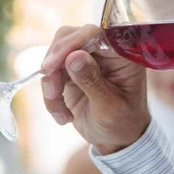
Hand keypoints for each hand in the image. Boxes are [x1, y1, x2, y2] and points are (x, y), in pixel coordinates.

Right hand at [41, 25, 150, 154]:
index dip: (70, 43)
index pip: (93, 34)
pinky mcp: (71, 72)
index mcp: (121, 54)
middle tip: (52, 92)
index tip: (51, 64)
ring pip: (55, 57)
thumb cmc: (122, 123)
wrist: (117, 139)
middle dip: (55, 65)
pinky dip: (51, 96)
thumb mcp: (109, 107)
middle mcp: (103, 51)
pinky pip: (51, 75)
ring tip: (61, 113)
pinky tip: (63, 116)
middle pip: (68, 38)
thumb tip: (73, 57)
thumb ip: (92, 81)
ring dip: (51, 85)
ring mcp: (86, 59)